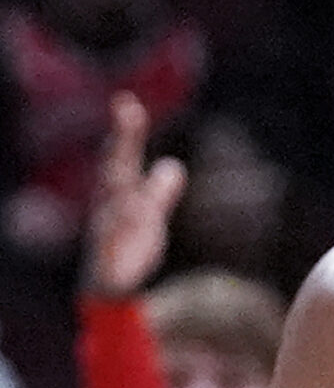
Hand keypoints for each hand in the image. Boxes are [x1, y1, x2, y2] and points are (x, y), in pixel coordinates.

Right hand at [84, 92, 185, 297]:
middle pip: (116, 171)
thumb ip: (160, 191)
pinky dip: (119, 252)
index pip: (122, 156)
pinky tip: (131, 235)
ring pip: (118, 210)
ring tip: (138, 170)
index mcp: (117, 195)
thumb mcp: (148, 213)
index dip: (125, 130)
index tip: (126, 101)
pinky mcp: (111, 269)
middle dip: (122, 142)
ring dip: (128, 189)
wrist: (107, 286)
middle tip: (125, 110)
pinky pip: (115, 259)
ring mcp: (107, 236)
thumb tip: (173, 166)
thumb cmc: (126, 243)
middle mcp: (109, 210)